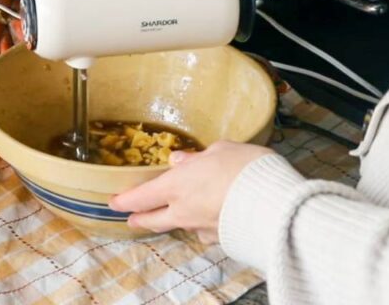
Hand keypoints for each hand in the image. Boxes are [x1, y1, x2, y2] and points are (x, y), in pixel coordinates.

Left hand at [109, 140, 272, 243]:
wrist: (274, 203)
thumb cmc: (247, 170)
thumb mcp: (221, 150)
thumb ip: (197, 157)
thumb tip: (179, 159)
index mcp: (177, 185)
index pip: (140, 197)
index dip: (124, 200)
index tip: (114, 202)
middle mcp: (183, 210)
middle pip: (152, 219)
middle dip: (139, 218)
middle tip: (132, 218)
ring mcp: (201, 228)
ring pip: (180, 225)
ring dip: (174, 220)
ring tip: (175, 214)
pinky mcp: (220, 238)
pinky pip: (205, 231)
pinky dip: (203, 224)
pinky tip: (211, 217)